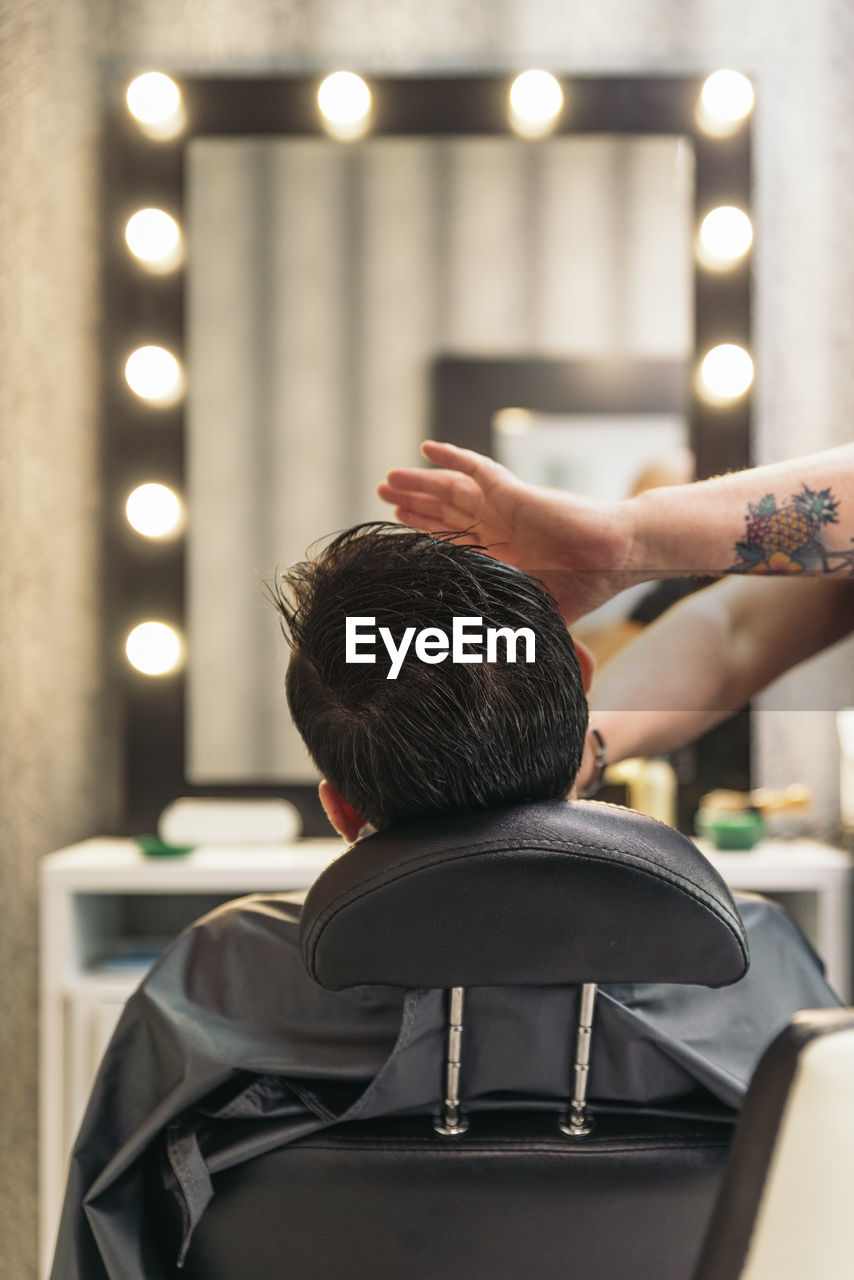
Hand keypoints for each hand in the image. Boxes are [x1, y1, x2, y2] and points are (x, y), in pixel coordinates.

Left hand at [378, 441, 638, 622]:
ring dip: (420, 482)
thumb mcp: (537, 614)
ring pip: (450, 489)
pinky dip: (452, 457)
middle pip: (443, 510)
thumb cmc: (584, 588)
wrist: (614, 558)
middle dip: (413, 502)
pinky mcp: (513, 492)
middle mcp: (495, 527)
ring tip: (389, 478)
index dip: (421, 530)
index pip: (449, 538)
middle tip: (382, 492)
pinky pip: (477, 469)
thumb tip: (489, 668)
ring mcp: (502, 508)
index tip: (393, 525)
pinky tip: (426, 448)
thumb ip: (512, 630)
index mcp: (498, 554)